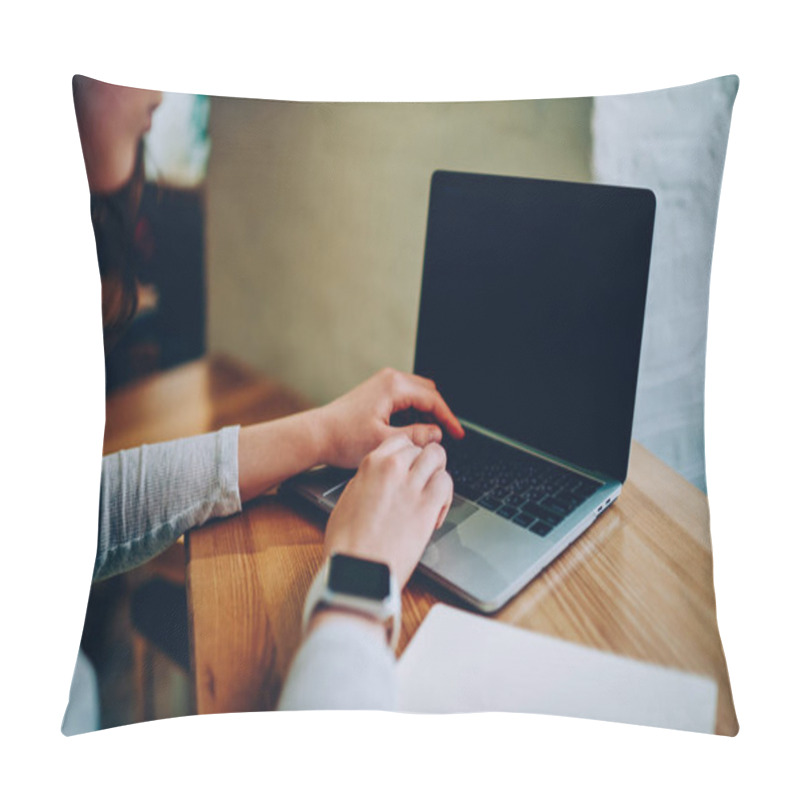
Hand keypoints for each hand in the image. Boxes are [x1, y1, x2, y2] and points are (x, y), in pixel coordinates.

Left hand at [318, 368, 463, 468]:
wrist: (316, 434)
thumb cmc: (343, 437)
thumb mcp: (384, 441)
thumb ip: (415, 437)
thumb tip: (437, 434)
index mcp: (394, 386)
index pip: (433, 399)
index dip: (449, 419)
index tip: (458, 435)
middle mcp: (389, 379)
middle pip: (428, 393)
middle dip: (439, 414)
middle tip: (447, 436)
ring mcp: (382, 383)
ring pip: (417, 395)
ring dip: (426, 413)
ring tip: (429, 436)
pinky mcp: (377, 391)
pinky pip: (405, 397)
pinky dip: (413, 412)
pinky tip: (412, 430)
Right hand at [323, 434, 453, 588]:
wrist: (357, 570)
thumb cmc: (347, 543)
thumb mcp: (348, 498)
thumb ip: (367, 481)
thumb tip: (379, 479)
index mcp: (371, 465)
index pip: (401, 442)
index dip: (410, 453)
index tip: (412, 464)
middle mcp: (392, 469)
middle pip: (422, 449)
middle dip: (425, 464)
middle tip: (424, 481)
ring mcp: (411, 486)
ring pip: (438, 458)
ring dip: (438, 473)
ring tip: (433, 492)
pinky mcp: (426, 507)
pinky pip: (446, 484)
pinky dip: (446, 494)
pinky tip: (436, 510)